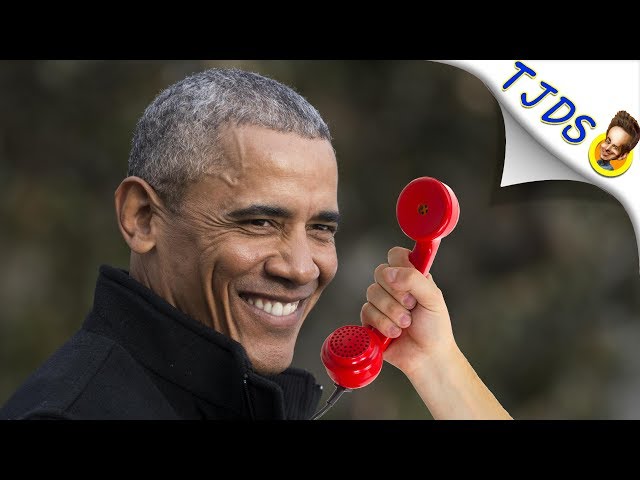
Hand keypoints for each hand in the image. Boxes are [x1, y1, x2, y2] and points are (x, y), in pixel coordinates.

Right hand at [361, 246, 456, 375]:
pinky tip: (394, 333)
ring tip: (406, 324)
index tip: (409, 279)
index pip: (395, 255)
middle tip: (412, 306)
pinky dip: (383, 324)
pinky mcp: (370, 319)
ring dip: (392, 312)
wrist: (427, 357)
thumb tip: (390, 272)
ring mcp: (380, 302)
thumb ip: (414, 279)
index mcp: (411, 276)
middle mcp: (394, 286)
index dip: (399, 264)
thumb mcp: (433, 299)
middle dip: (397, 294)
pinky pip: (366, 311)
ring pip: (372, 293)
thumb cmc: (435, 328)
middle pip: (380, 272)